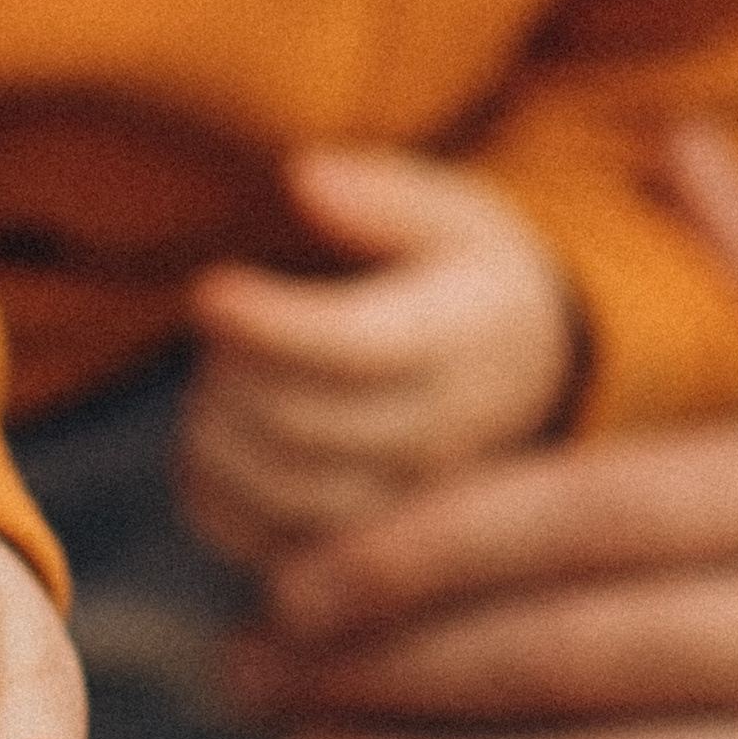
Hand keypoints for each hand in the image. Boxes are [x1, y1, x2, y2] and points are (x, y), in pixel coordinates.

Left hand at [177, 147, 576, 564]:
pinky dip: (211, 493)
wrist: (529, 384)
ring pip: (276, 495)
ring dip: (214, 432)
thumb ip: (382, 196)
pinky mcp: (363, 559)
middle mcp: (445, 439)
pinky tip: (217, 438)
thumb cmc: (465, 283)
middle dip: (229, 372)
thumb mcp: (455, 216)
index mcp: (466, 341)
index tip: (208, 291)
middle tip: (218, 325)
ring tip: (219, 379)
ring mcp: (407, 513)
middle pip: (300, 426)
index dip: (269, 326)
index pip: (357, 348)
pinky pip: (259, 545)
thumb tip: (305, 179)